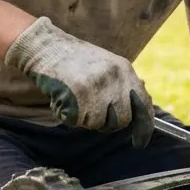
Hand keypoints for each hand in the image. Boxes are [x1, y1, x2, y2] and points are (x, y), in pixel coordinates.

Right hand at [4, 17, 153, 146]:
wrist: (45, 46)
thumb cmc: (75, 60)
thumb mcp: (107, 65)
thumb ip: (123, 86)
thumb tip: (140, 112)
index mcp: (124, 68)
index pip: (143, 104)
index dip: (144, 127)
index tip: (139, 143)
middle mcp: (113, 77)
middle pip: (121, 120)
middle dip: (107, 123)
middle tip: (91, 110)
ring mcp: (95, 86)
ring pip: (98, 123)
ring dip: (85, 118)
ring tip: (75, 97)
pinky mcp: (76, 95)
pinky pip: (76, 121)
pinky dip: (67, 115)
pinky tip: (62, 97)